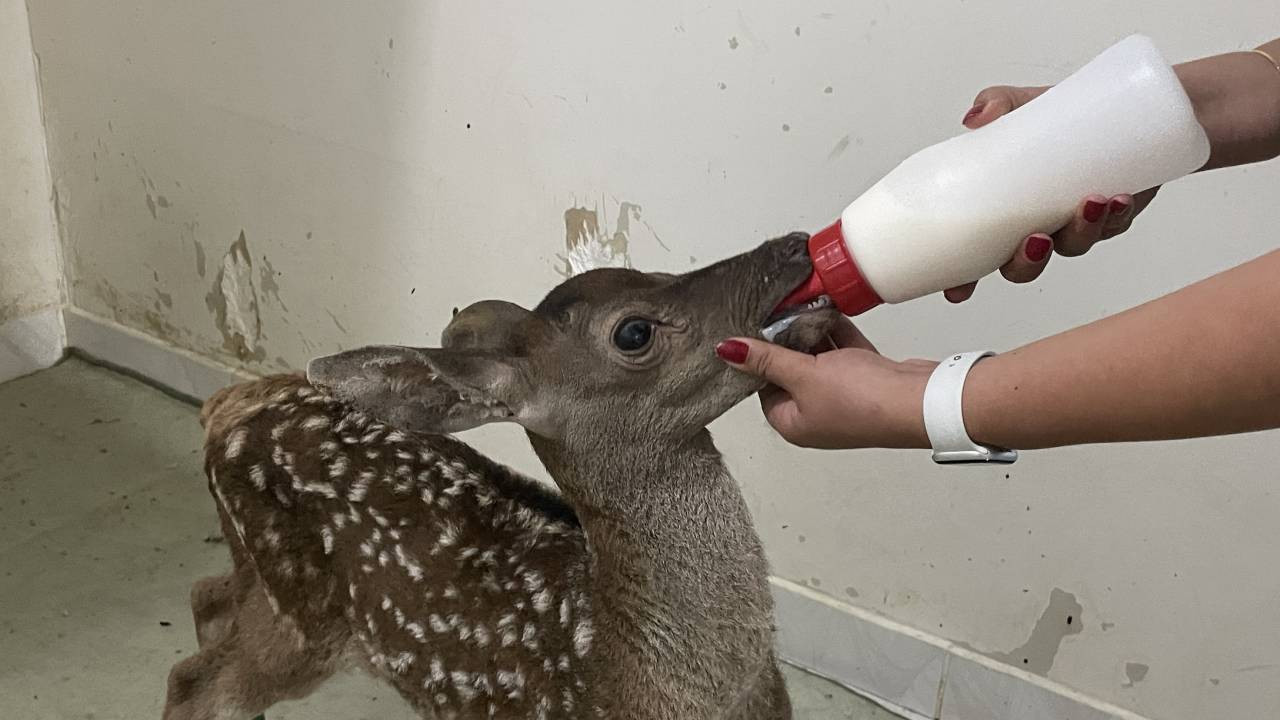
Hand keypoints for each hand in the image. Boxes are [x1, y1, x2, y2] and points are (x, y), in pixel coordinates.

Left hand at [716, 319, 931, 448]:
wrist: (920, 400)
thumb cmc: (863, 402)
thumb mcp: (804, 375)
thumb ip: (766, 359)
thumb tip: (728, 351)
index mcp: (794, 424)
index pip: (762, 388)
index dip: (759, 360)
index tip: (754, 330)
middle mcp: (816, 415)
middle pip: (791, 372)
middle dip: (787, 342)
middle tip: (779, 312)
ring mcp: (843, 398)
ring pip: (819, 360)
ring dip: (813, 335)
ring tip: (802, 306)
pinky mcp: (867, 380)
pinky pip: (844, 353)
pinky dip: (837, 334)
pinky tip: (830, 311)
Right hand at [944, 85, 1159, 302]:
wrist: (1122, 105)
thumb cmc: (1062, 113)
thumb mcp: (1024, 104)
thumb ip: (997, 103)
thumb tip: (978, 118)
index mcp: (1002, 210)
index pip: (974, 255)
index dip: (963, 279)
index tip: (958, 291)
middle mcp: (1034, 224)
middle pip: (1021, 266)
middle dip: (1027, 262)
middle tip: (1037, 239)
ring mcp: (1072, 223)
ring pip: (1072, 247)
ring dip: (1080, 233)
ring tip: (1091, 203)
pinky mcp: (1112, 215)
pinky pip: (1114, 227)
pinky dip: (1117, 216)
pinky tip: (1118, 199)